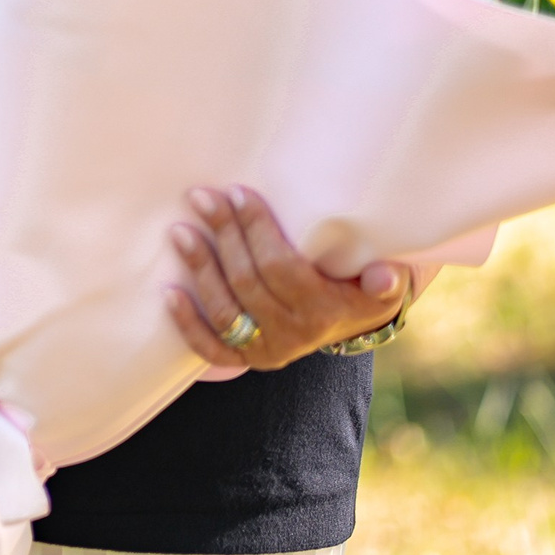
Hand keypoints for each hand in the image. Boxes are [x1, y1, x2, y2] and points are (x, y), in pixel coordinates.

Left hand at [164, 186, 408, 371]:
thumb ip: (386, 280)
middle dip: (224, 236)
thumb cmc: (359, 287)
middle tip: (204, 198)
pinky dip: (187, 323)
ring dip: (200, 269)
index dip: (257, 230)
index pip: (281, 268)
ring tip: (180, 231)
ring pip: (225, 311)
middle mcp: (292, 335)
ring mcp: (266, 350)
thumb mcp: (383, 284)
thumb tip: (385, 274)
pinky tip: (169, 292)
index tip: (240, 193)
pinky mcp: (245, 360)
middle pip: (247, 283)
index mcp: (323, 312)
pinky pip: (211, 349)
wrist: (349, 323)